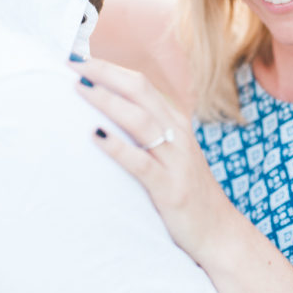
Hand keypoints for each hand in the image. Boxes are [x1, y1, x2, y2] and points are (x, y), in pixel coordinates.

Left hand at [70, 56, 235, 265]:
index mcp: (177, 125)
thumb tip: (111, 119)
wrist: (220, 233)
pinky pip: (141, 162)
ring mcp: (176, 161)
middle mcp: (178, 136)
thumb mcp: (173, 156)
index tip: (81, 58)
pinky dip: (117, 147)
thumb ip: (151, 135)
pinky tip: (95, 136)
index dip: (111, 68)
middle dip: (105, 73)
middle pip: (140, 91)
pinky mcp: (170, 188)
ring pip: (140, 120)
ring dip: (107, 100)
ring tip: (79, 89)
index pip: (142, 85)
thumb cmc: (189, 194)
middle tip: (71, 62)